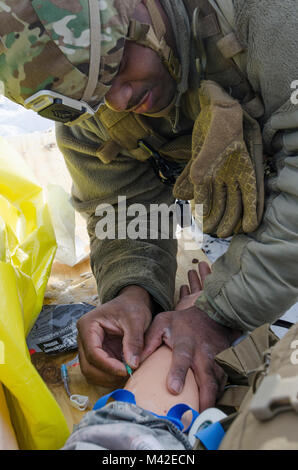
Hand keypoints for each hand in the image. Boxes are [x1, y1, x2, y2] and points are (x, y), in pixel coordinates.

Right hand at [77, 285, 151, 386]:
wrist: (131, 303)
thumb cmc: (131, 307)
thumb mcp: (136, 321)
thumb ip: (133, 342)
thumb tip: (132, 365)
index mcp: (88, 325)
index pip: (93, 352)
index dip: (109, 366)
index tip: (127, 370)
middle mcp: (83, 338)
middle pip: (88, 366)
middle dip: (108, 375)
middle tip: (128, 374)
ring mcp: (88, 347)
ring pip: (91, 373)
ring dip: (108, 378)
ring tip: (127, 373)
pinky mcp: (96, 355)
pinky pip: (98, 372)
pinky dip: (109, 377)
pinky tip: (124, 372)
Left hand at [142, 265, 240, 410]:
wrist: (211, 314)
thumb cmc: (181, 322)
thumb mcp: (162, 323)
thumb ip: (148, 340)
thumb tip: (134, 361)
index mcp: (186, 342)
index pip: (182, 358)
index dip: (178, 373)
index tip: (174, 389)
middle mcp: (204, 352)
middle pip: (207, 377)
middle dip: (204, 398)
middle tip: (196, 416)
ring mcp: (217, 359)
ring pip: (218, 383)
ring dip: (212, 401)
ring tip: (202, 418)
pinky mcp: (225, 364)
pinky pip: (223, 383)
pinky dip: (218, 396)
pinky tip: (209, 408)